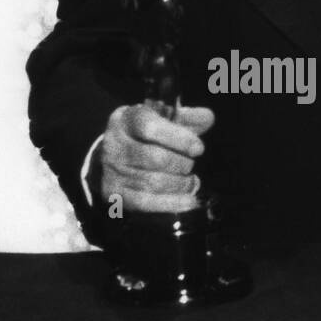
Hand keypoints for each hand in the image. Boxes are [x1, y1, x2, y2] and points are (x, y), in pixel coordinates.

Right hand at [96, 103, 214, 212]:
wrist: (114, 155)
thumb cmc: (145, 134)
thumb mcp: (163, 119)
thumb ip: (187, 117)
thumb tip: (207, 117)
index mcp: (127, 118)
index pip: (149, 127)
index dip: (178, 138)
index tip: (198, 148)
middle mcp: (115, 143)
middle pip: (154, 157)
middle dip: (181, 164)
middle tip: (190, 165)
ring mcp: (113, 169)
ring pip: (153, 181)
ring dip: (180, 184)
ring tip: (190, 182)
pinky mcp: (115, 192)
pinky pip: (145, 202)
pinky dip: (171, 203)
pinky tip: (189, 201)